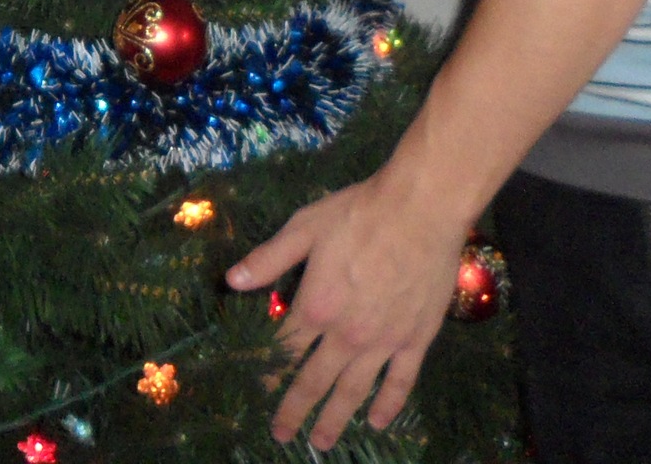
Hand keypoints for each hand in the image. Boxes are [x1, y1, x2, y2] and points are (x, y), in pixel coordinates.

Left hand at [226, 168, 467, 450]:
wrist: (420, 211)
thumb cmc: (358, 214)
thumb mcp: (304, 227)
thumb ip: (269, 259)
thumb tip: (231, 281)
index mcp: (315, 306)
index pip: (284, 349)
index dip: (268, 372)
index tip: (258, 393)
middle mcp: (346, 334)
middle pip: (315, 381)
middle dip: (295, 411)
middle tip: (282, 437)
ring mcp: (383, 342)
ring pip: (354, 391)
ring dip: (335, 419)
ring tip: (322, 443)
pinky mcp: (415, 340)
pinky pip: (400, 382)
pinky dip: (388, 405)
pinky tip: (378, 422)